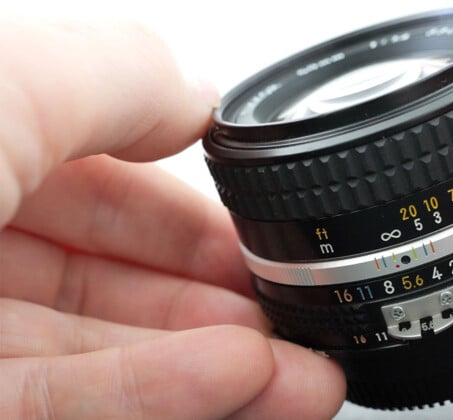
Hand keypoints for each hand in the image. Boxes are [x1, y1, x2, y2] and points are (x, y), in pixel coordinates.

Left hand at [0, 19, 343, 418]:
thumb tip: (204, 101)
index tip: (262, 240)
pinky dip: (160, 397)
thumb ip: (120, 75)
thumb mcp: (7, 73)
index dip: (187, 215)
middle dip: (217, 301)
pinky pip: (61, 409)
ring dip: (214, 364)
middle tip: (298, 317)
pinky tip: (241, 382)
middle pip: (105, 279)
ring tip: (306, 374)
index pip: (91, 187)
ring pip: (96, 354)